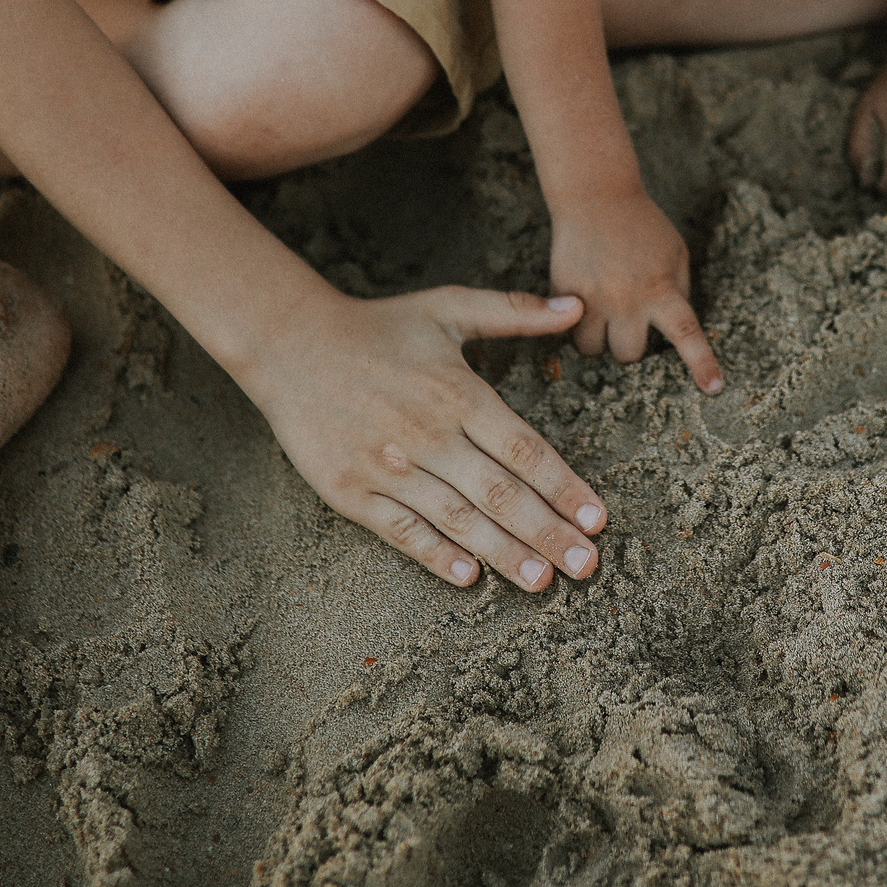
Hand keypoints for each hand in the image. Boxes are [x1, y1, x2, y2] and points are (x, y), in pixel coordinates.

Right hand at [243, 286, 607, 592]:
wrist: (288, 343)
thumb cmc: (378, 326)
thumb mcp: (447, 306)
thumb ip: (514, 310)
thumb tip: (576, 305)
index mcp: (458, 393)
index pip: (525, 450)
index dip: (565, 487)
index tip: (598, 519)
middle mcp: (428, 434)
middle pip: (500, 493)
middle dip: (548, 532)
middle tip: (587, 565)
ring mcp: (387, 467)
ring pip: (457, 519)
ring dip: (503, 553)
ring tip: (543, 581)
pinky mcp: (350, 491)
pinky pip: (401, 531)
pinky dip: (436, 555)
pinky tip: (470, 578)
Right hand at [551, 189, 724, 391]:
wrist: (595, 196)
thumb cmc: (641, 226)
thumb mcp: (675, 254)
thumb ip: (678, 291)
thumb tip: (675, 331)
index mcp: (660, 288)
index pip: (686, 333)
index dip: (702, 363)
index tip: (714, 389)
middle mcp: (626, 299)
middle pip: (628, 355)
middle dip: (629, 345)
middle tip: (627, 319)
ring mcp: (591, 299)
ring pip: (592, 350)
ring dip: (599, 338)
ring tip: (601, 312)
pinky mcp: (563, 294)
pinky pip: (567, 330)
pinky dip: (575, 322)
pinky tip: (582, 299)